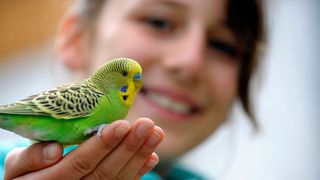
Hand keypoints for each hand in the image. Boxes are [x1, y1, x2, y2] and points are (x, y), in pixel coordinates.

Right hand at [4, 118, 163, 179]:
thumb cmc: (25, 175)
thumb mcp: (18, 166)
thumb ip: (31, 157)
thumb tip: (54, 150)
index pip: (80, 163)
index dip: (102, 145)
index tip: (123, 124)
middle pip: (105, 172)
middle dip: (128, 147)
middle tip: (148, 124)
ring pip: (117, 179)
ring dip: (139, 156)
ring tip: (156, 134)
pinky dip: (138, 172)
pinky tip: (152, 156)